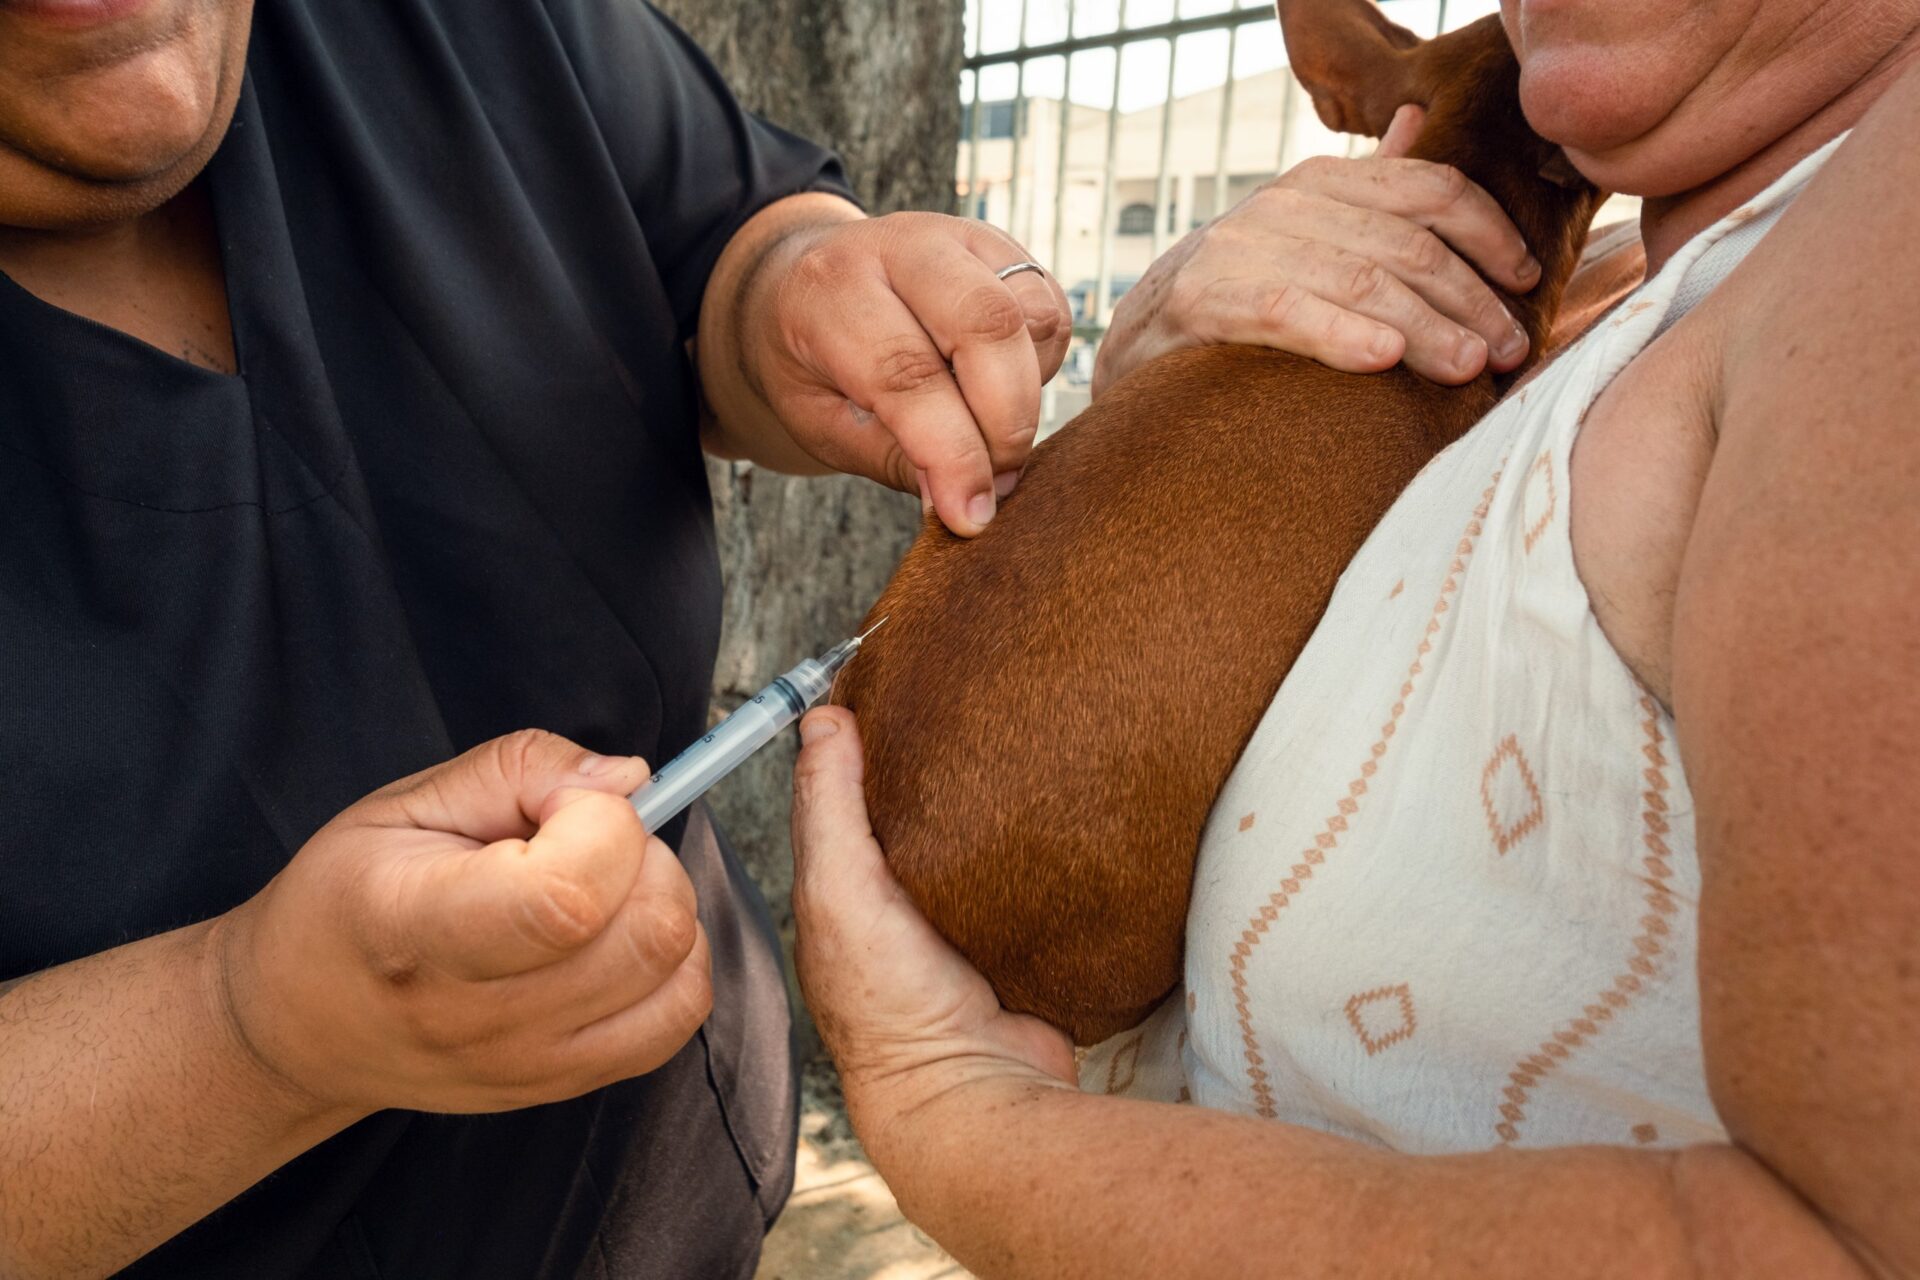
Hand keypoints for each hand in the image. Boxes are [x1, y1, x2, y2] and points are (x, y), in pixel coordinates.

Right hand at [216, 730, 711, 1114]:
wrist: (301, 1025)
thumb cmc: (348, 899)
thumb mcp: (405, 803)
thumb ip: (521, 769)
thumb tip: (631, 778)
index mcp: (418, 930)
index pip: (566, 899)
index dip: (597, 825)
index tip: (560, 804)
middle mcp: (480, 1017)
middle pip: (646, 932)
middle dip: (640, 854)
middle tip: (580, 839)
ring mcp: (528, 1064)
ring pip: (676, 968)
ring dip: (659, 901)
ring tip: (594, 884)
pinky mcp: (564, 1084)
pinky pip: (678, 1016)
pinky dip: (673, 960)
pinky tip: (615, 932)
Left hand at [739, 212, 1072, 535]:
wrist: (808, 284)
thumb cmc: (811, 364)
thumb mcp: (822, 423)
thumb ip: (893, 459)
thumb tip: (964, 502)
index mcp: (831, 290)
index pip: (907, 372)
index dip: (951, 453)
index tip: (972, 516)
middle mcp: (900, 245)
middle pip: (986, 326)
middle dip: (1005, 423)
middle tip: (997, 484)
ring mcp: (959, 238)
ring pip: (1032, 316)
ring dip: (1028, 397)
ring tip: (992, 437)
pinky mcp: (1003, 248)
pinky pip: (1051, 313)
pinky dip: (1041, 367)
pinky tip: (1001, 392)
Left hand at [789, 707, 1073, 1162]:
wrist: (977, 1094)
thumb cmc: (890, 1008)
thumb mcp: (841, 890)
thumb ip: (831, 808)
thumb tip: (823, 718)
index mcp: (841, 890)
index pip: (845, 793)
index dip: (860, 736)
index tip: (894, 674)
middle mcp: (896, 905)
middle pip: (916, 810)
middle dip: (936, 760)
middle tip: (971, 693)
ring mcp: (959, 924)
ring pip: (973, 839)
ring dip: (992, 802)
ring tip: (1022, 738)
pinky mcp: (1017, 939)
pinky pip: (1029, 876)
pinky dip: (1038, 845)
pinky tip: (1058, 809)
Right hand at [1094, 105, 1541, 396]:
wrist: (1139, 339)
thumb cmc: (1242, 294)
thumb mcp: (1307, 233)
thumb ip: (1365, 187)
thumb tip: (1418, 118)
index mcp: (1323, 183)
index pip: (1428, 190)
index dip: (1488, 232)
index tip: (1528, 281)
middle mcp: (1286, 204)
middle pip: (1406, 244)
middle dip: (1469, 299)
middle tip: (1509, 350)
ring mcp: (1242, 248)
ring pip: (1361, 281)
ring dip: (1426, 327)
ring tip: (1468, 367)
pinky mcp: (1204, 299)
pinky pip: (1288, 312)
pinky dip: (1340, 334)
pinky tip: (1383, 359)